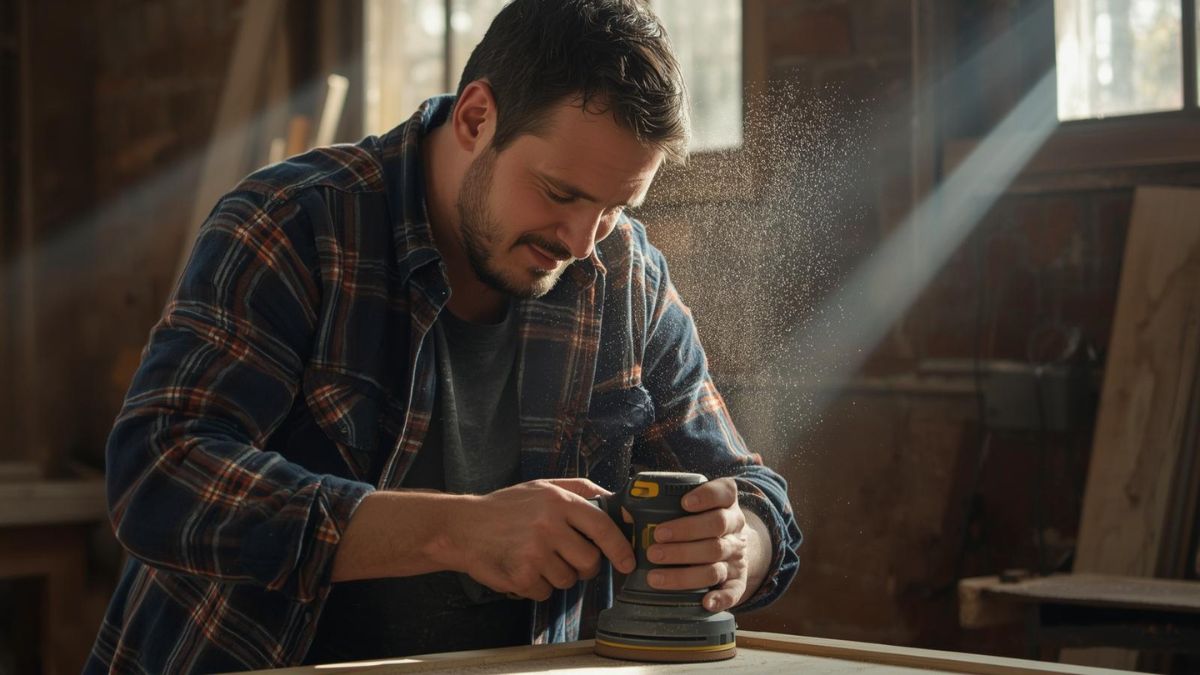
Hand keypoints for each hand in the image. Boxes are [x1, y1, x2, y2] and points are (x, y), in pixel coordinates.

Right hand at [447, 478, 635, 600]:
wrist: (463, 527)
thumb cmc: (506, 507)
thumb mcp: (543, 487)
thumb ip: (581, 490)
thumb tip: (615, 499)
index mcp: (558, 501)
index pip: (602, 527)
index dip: (620, 547)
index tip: (628, 561)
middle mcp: (549, 525)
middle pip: (590, 561)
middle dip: (585, 566)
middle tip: (569, 558)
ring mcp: (534, 552)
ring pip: (568, 580)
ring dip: (557, 575)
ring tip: (537, 558)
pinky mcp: (521, 575)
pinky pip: (545, 592)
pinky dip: (537, 586)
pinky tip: (522, 568)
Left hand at [644, 477, 763, 611]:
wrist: (728, 546)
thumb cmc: (696, 523)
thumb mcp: (686, 508)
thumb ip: (658, 505)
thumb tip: (624, 513)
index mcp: (725, 503)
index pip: (724, 492)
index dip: (706, 496)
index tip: (683, 502)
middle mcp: (735, 528)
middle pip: (717, 526)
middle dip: (685, 532)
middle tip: (655, 540)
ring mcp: (737, 556)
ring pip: (716, 563)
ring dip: (685, 572)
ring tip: (654, 576)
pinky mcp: (738, 581)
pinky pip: (734, 591)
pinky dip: (721, 598)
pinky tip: (704, 602)